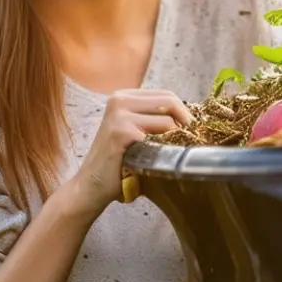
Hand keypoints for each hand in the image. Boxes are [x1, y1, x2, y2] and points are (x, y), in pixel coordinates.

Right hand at [72, 89, 191, 215]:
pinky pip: (158, 135)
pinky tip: (157, 161)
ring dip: (175, 139)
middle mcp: (119, 100)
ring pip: (167, 120)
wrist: (91, 186)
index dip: (183, 113)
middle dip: (186, 122)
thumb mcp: (135, 133)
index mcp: (123, 97)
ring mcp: (119, 114)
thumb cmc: (117, 164)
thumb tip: (191, 119)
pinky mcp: (121, 131)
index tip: (190, 131)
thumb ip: (154, 120)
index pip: (166, 95)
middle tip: (191, 141)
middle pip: (169, 101)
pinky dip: (164, 149)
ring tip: (171, 154)